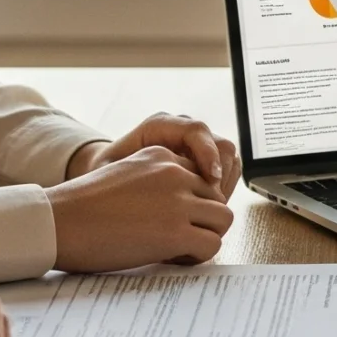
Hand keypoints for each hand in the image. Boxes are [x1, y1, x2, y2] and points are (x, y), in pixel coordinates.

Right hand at [46, 145, 235, 271]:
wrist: (59, 222)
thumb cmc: (81, 207)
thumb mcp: (123, 174)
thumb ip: (152, 181)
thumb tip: (173, 205)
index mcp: (160, 155)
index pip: (202, 177)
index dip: (193, 203)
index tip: (175, 219)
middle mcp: (175, 173)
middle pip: (217, 198)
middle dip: (204, 221)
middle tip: (179, 238)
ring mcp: (177, 202)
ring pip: (222, 219)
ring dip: (205, 237)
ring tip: (178, 249)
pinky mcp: (176, 231)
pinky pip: (211, 245)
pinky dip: (198, 256)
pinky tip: (173, 258)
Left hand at [67, 113, 240, 199]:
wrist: (107, 174)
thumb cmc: (106, 174)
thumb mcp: (110, 172)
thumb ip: (130, 175)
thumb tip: (159, 189)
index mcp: (160, 126)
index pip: (196, 130)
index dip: (208, 153)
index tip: (210, 179)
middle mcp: (183, 131)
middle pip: (221, 144)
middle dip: (221, 174)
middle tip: (212, 203)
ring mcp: (197, 145)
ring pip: (230, 159)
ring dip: (225, 185)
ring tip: (208, 210)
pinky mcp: (205, 160)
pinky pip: (227, 171)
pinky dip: (223, 189)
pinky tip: (207, 208)